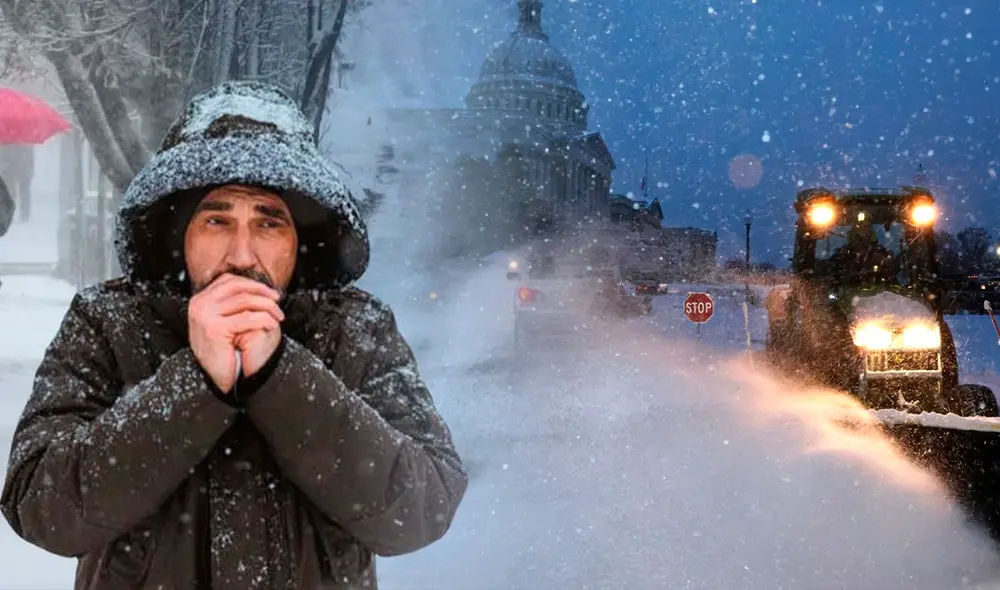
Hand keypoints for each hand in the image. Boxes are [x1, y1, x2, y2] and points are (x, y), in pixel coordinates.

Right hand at [188, 274, 283, 391]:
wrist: (217, 378)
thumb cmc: (224, 351)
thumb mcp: (223, 321)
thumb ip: (231, 303)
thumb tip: (256, 287)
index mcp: (200, 300)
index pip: (228, 280)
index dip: (252, 283)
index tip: (268, 292)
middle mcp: (199, 305)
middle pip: (237, 286)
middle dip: (261, 291)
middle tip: (277, 300)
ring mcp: (205, 316)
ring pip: (245, 300)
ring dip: (267, 306)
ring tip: (278, 316)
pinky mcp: (215, 329)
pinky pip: (248, 318)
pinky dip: (265, 319)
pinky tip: (273, 325)